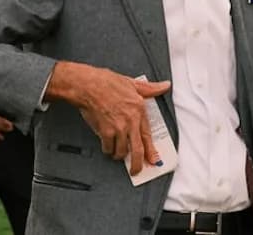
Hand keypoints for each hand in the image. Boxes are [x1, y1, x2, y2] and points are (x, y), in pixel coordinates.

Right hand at [46, 62, 170, 175]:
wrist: (87, 85)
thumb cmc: (106, 82)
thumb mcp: (132, 83)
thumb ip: (150, 88)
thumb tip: (165, 86)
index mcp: (139, 110)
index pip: (148, 135)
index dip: (151, 150)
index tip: (153, 159)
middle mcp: (131, 121)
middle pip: (137, 149)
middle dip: (138, 164)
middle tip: (136, 170)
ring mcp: (119, 127)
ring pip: (121, 151)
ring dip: (118, 154)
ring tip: (116, 152)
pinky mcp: (105, 131)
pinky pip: (108, 148)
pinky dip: (107, 149)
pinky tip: (106, 146)